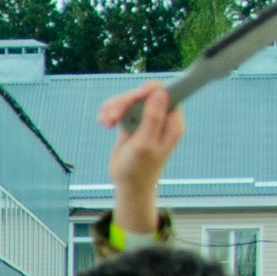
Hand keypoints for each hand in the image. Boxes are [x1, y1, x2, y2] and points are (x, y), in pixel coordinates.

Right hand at [95, 78, 184, 239]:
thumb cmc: (139, 169)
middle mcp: (160, 118)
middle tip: (113, 116)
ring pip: (128, 99)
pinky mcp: (132, 121)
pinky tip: (105, 123)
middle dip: (125, 102)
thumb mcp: (145, 144)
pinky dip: (110, 112)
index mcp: (171, 123)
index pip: (166, 94)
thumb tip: (161, 93)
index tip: (136, 96)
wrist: (128, 184)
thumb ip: (153, 118)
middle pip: (142, 94)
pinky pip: (119, 107)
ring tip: (107, 122)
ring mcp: (145, 119)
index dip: (150, 90)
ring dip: (114, 107)